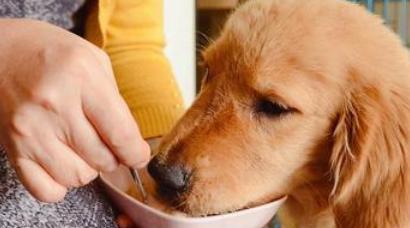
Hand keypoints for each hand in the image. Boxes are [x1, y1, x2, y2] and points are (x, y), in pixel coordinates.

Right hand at [0, 19, 149, 201]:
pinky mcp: (13, 148)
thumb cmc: (50, 53)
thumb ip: (115, 99)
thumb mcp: (93, 59)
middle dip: (114, 157)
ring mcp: (30, 129)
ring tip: (83, 148)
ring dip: (88, 168)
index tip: (138, 155)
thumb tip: (130, 141)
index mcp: (81, 77)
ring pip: (77, 177)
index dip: (136, 153)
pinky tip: (63, 162)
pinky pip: (46, 189)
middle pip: (102, 158)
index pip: (120, 133)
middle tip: (108, 144)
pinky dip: (61, 184)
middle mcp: (55, 104)